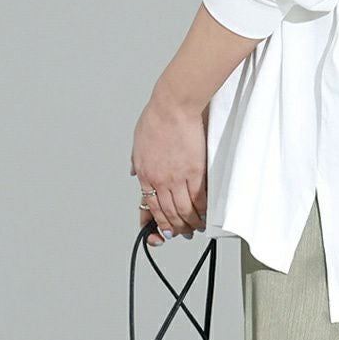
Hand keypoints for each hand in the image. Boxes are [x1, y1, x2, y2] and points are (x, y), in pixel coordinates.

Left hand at [130, 83, 207, 247]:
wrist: (173, 106)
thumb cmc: (157, 117)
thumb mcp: (137, 142)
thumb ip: (136, 160)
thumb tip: (133, 171)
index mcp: (144, 174)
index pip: (147, 206)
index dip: (154, 223)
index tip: (160, 231)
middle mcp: (159, 180)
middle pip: (167, 213)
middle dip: (175, 227)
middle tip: (182, 233)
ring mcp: (177, 178)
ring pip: (183, 210)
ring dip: (189, 223)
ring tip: (195, 228)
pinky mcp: (195, 172)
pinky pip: (199, 199)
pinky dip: (202, 210)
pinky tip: (205, 215)